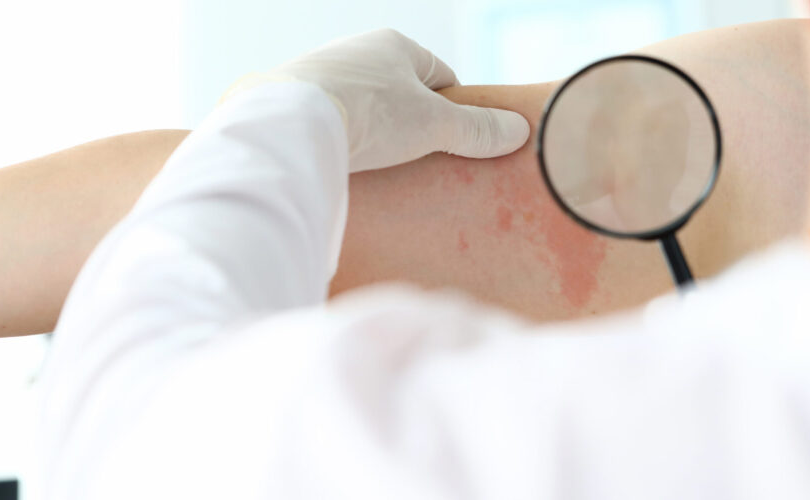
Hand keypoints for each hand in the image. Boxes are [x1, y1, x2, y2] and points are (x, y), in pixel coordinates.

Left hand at [222, 29, 530, 171]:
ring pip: (360, 107)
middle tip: (419, 161)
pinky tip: (341, 165)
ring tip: (379, 169)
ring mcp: (319, 75)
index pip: (438, 75)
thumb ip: (477, 130)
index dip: (452, 109)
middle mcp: (354, 52)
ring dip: (372, 133)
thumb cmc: (368, 113)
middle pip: (397, 93)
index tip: (455, 140)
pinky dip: (339, 141)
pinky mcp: (290, 101)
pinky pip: (328, 122)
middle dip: (409, 124)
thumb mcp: (433, 125)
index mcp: (394, 45)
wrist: (289, 121)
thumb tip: (521, 131)